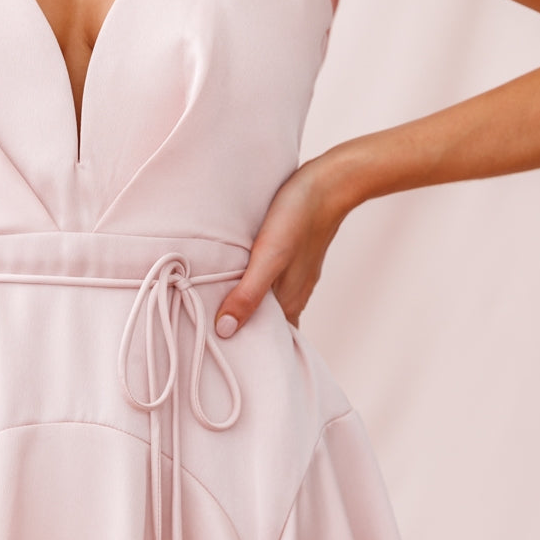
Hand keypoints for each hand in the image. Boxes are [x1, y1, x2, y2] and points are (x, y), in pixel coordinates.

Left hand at [215, 153, 347, 335]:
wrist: (328, 184)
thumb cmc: (298, 218)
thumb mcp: (268, 258)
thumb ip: (248, 294)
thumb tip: (225, 331)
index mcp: (289, 303)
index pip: (267, 342)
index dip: (245, 350)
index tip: (219, 355)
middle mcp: (293, 297)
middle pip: (267, 326)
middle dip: (244, 334)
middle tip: (210, 338)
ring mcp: (294, 279)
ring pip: (269, 306)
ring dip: (248, 311)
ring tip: (217, 314)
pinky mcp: (292, 262)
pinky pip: (271, 286)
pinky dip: (255, 291)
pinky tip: (239, 281)